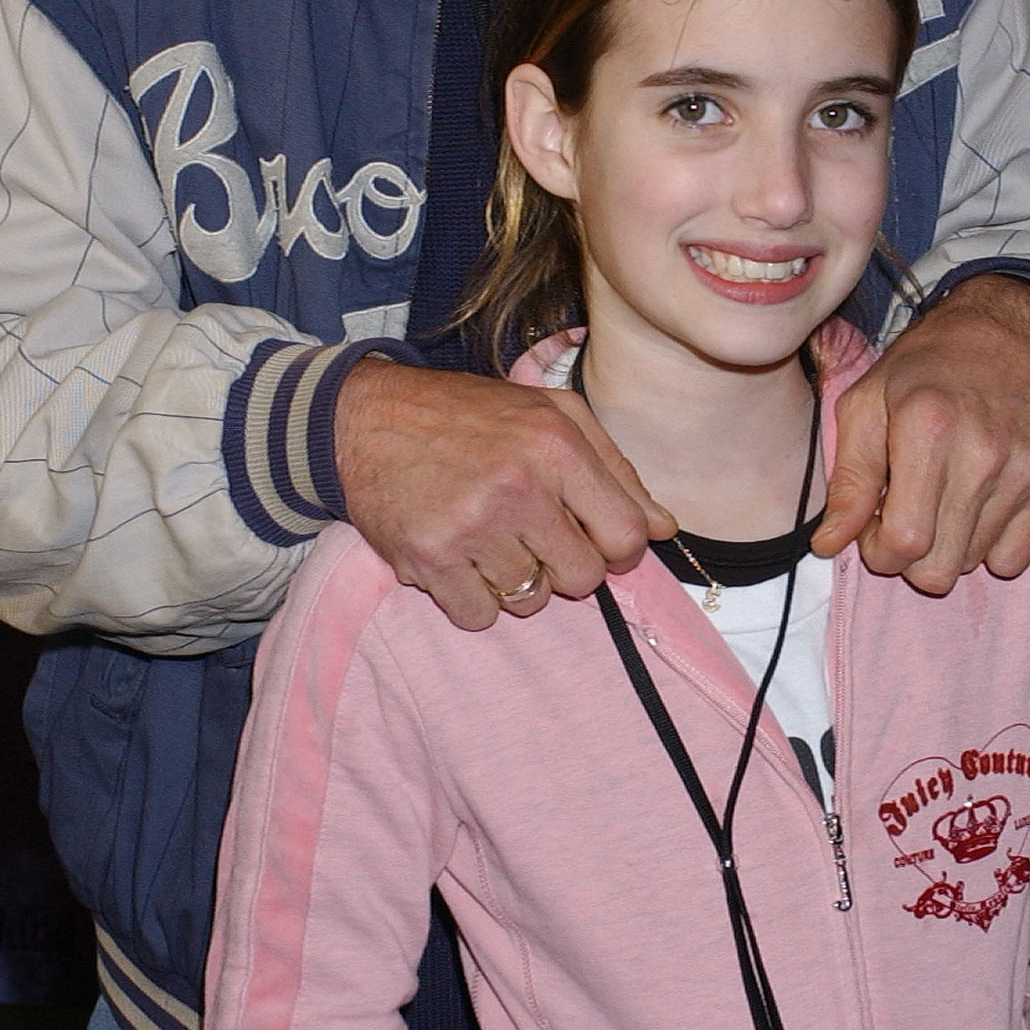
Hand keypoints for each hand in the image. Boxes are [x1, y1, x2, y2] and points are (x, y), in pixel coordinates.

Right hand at [333, 358, 673, 632]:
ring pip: (531, 602)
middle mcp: (518, 486)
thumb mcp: (551, 413)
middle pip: (582, 578)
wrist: (366, 417)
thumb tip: (664, 528)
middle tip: (534, 538)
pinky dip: (473, 599)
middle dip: (566, 568)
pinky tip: (460, 559)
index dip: (618, 549)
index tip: (594, 540)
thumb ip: (614, 469)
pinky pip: (479, 616)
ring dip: (516, 582)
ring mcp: (471, 526)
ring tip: (490, 540)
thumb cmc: (468, 415)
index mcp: (556, 445)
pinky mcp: (428, 558)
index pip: (625, 536)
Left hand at [813, 274, 1029, 592]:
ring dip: (947, 546)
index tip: (874, 527)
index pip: (904, 542)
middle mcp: (984, 454)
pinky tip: (975, 505)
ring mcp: (1025, 472)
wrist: (1007, 334)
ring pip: (972, 564)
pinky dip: (989, 546)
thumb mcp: (866, 404)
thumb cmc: (926, 367)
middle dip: (909, 558)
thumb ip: (848, 480)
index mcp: (928, 429)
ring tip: (940, 499)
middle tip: (904, 515)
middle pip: (939, 568)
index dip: (878, 551)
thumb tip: (828, 544)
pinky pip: (1014, 559)